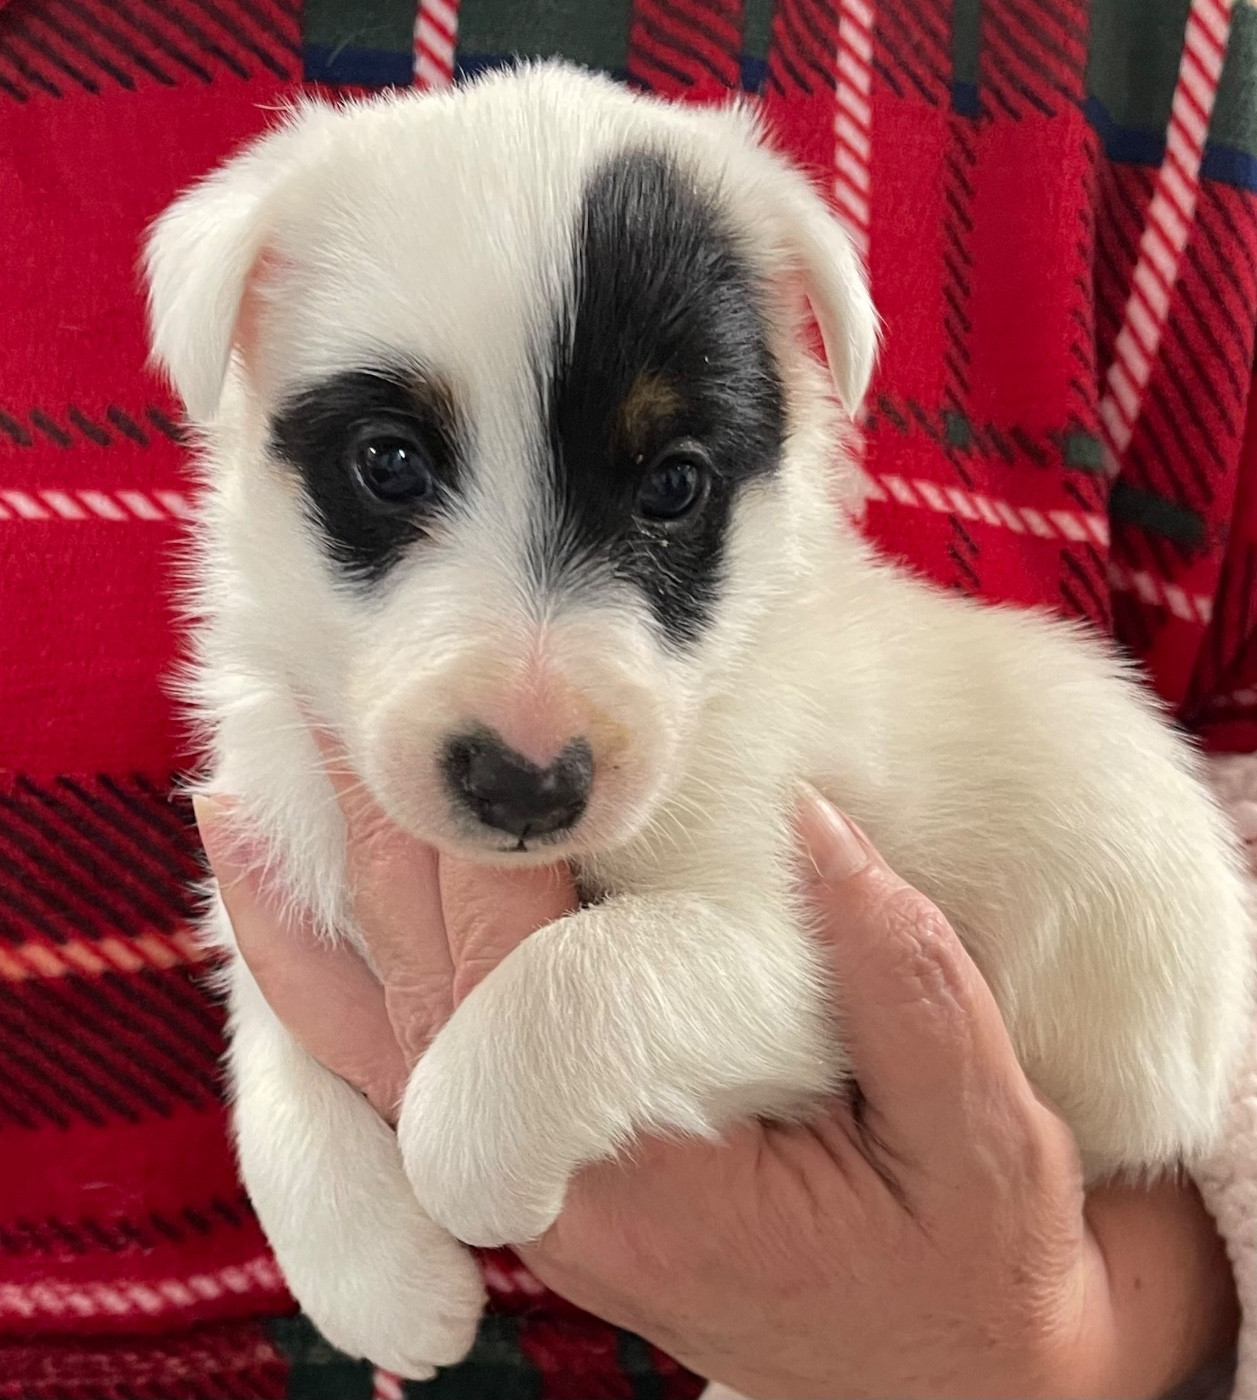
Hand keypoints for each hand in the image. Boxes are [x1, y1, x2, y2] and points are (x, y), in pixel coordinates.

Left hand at [195, 769, 1237, 1398]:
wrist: (951, 1377)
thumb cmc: (971, 1269)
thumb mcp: (986, 1144)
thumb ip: (906, 985)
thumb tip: (814, 823)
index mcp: (645, 1184)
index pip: (518, 992)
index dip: (485, 856)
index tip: (469, 724)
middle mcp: (549, 1192)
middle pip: (417, 996)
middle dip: (376, 847)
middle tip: (339, 700)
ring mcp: (525, 1187)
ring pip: (371, 1043)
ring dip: (312, 912)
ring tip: (250, 789)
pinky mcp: (532, 1167)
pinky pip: (393, 1070)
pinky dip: (329, 986)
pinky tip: (297, 909)